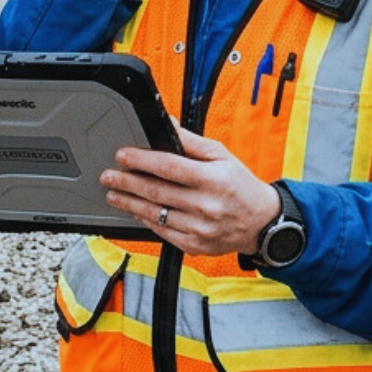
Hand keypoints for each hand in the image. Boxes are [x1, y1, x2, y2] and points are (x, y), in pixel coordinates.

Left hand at [102, 123, 281, 257]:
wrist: (262, 223)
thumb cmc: (241, 186)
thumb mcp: (222, 156)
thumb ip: (191, 142)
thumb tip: (167, 125)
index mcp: (213, 179)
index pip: (168, 167)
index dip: (141, 160)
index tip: (122, 155)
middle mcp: (206, 206)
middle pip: (156, 192)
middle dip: (126, 182)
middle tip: (109, 176)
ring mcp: (199, 229)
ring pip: (155, 214)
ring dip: (129, 203)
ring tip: (114, 194)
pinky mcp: (194, 245)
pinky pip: (162, 232)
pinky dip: (146, 220)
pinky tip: (135, 211)